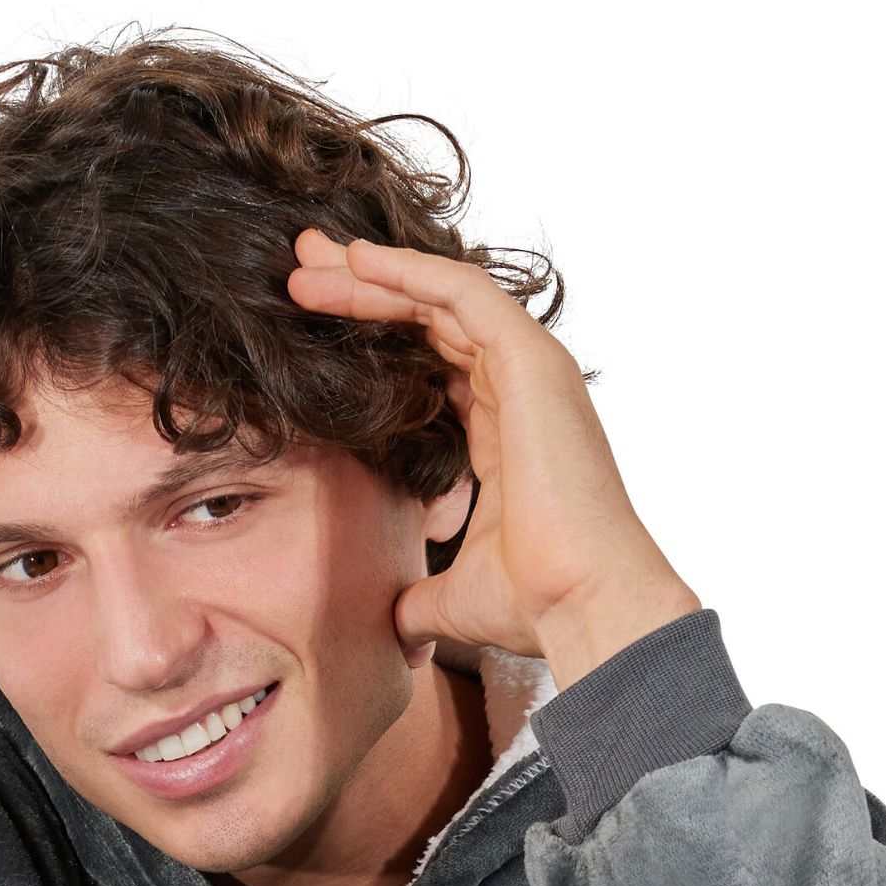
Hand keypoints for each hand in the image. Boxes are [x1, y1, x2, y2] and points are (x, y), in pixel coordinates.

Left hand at [284, 230, 700, 685]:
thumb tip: (396, 627)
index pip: (430, 365)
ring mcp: (529, 370)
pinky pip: (462, 293)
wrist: (584, 604)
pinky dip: (410, 271)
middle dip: (363, 290)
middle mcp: (518, 392)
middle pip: (430, 319)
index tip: (313, 329)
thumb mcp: (454, 599)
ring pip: (440, 297)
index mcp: (502, 435)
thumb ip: (421, 599)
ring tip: (309, 258)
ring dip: (372, 275)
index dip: (375, 341)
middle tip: (301, 269)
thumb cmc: (535, 604)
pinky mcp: (531, 360)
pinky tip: (358, 260)